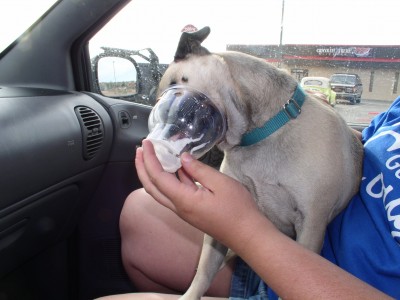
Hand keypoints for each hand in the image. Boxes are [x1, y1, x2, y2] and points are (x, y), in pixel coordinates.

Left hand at [135, 139, 262, 246]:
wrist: (247, 234)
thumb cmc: (237, 209)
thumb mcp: (221, 183)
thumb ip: (199, 170)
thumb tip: (183, 158)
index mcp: (183, 200)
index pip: (158, 177)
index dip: (149, 159)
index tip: (146, 143)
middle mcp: (178, 207)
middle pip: (151, 187)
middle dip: (142, 167)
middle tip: (140, 149)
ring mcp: (184, 211)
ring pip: (159, 192)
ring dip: (152, 174)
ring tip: (151, 156)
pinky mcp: (190, 211)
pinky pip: (173, 194)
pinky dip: (168, 179)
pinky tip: (175, 168)